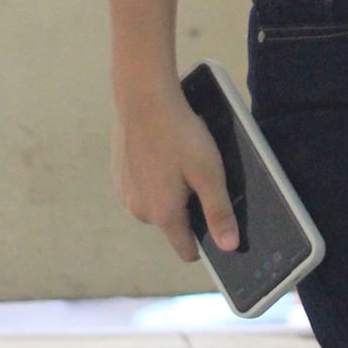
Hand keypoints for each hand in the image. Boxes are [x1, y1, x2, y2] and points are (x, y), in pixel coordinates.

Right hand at [110, 84, 239, 262]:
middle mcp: (139, 211)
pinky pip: (142, 185)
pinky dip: (153, 175)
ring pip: (156, 202)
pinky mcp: (118, 174)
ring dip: (169, 190)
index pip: (186, 250)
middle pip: (172, 223)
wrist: (143, 98)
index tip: (215, 225)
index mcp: (164, 215)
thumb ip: (219, 212)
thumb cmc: (180, 134)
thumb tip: (229, 246)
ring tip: (181, 158)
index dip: (204, 243)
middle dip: (188, 207)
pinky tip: (162, 150)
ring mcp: (125, 193)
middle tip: (200, 174)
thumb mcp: (209, 173)